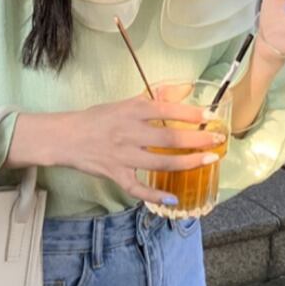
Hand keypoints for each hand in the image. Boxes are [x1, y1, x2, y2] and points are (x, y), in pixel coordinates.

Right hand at [61, 94, 223, 205]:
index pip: (166, 109)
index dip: (190, 112)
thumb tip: (185, 87)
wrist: (66, 136)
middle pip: (169, 138)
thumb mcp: (126, 102)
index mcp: (132, 110)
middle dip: (197, 139)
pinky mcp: (115, 174)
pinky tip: (173, 198)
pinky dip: (154, 196)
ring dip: (187, 163)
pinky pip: (137, 189)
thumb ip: (156, 97)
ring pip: (160, 163)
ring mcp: (123, 156)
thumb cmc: (98, 117)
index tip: (211, 115)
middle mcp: (129, 132)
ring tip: (208, 161)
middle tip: (218, 140)